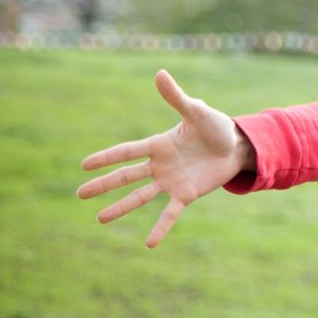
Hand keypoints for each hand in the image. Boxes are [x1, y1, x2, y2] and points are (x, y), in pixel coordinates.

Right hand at [77, 69, 254, 248]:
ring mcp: (171, 181)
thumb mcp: (196, 111)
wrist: (238, 146)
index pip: (127, 151)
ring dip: (121, 207)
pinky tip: (149, 244)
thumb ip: (176, 97)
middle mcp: (160, 165)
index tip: (84, 165)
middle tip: (79, 194)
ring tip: (100, 219)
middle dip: (103, 185)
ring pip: (141, 197)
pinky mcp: (187, 194)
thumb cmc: (216, 126)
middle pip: (126, 176)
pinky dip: (160, 228)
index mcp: (159, 144)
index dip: (106, 157)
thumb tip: (160, 73)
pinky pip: (170, 213)